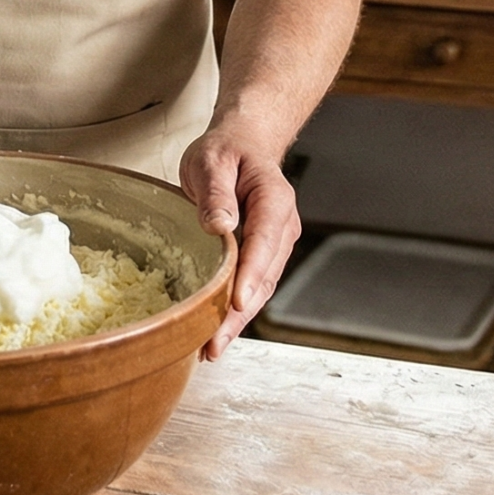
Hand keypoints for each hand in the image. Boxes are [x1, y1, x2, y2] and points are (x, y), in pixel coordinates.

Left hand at [177, 124, 300, 359]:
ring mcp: (276, 244)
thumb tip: (220, 227)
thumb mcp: (211, 161)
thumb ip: (216, 193)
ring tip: (212, 348)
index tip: (236, 302)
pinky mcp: (263, 255)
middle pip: (264, 276)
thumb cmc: (225, 152)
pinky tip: (217, 331)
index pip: (264, 242)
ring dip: (238, 320)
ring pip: (260, 288)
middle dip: (240, 313)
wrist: (243, 146)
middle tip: (214, 344)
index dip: (250, 275)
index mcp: (273, 201)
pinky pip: (252, 285)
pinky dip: (236, 310)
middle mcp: (282, 227)